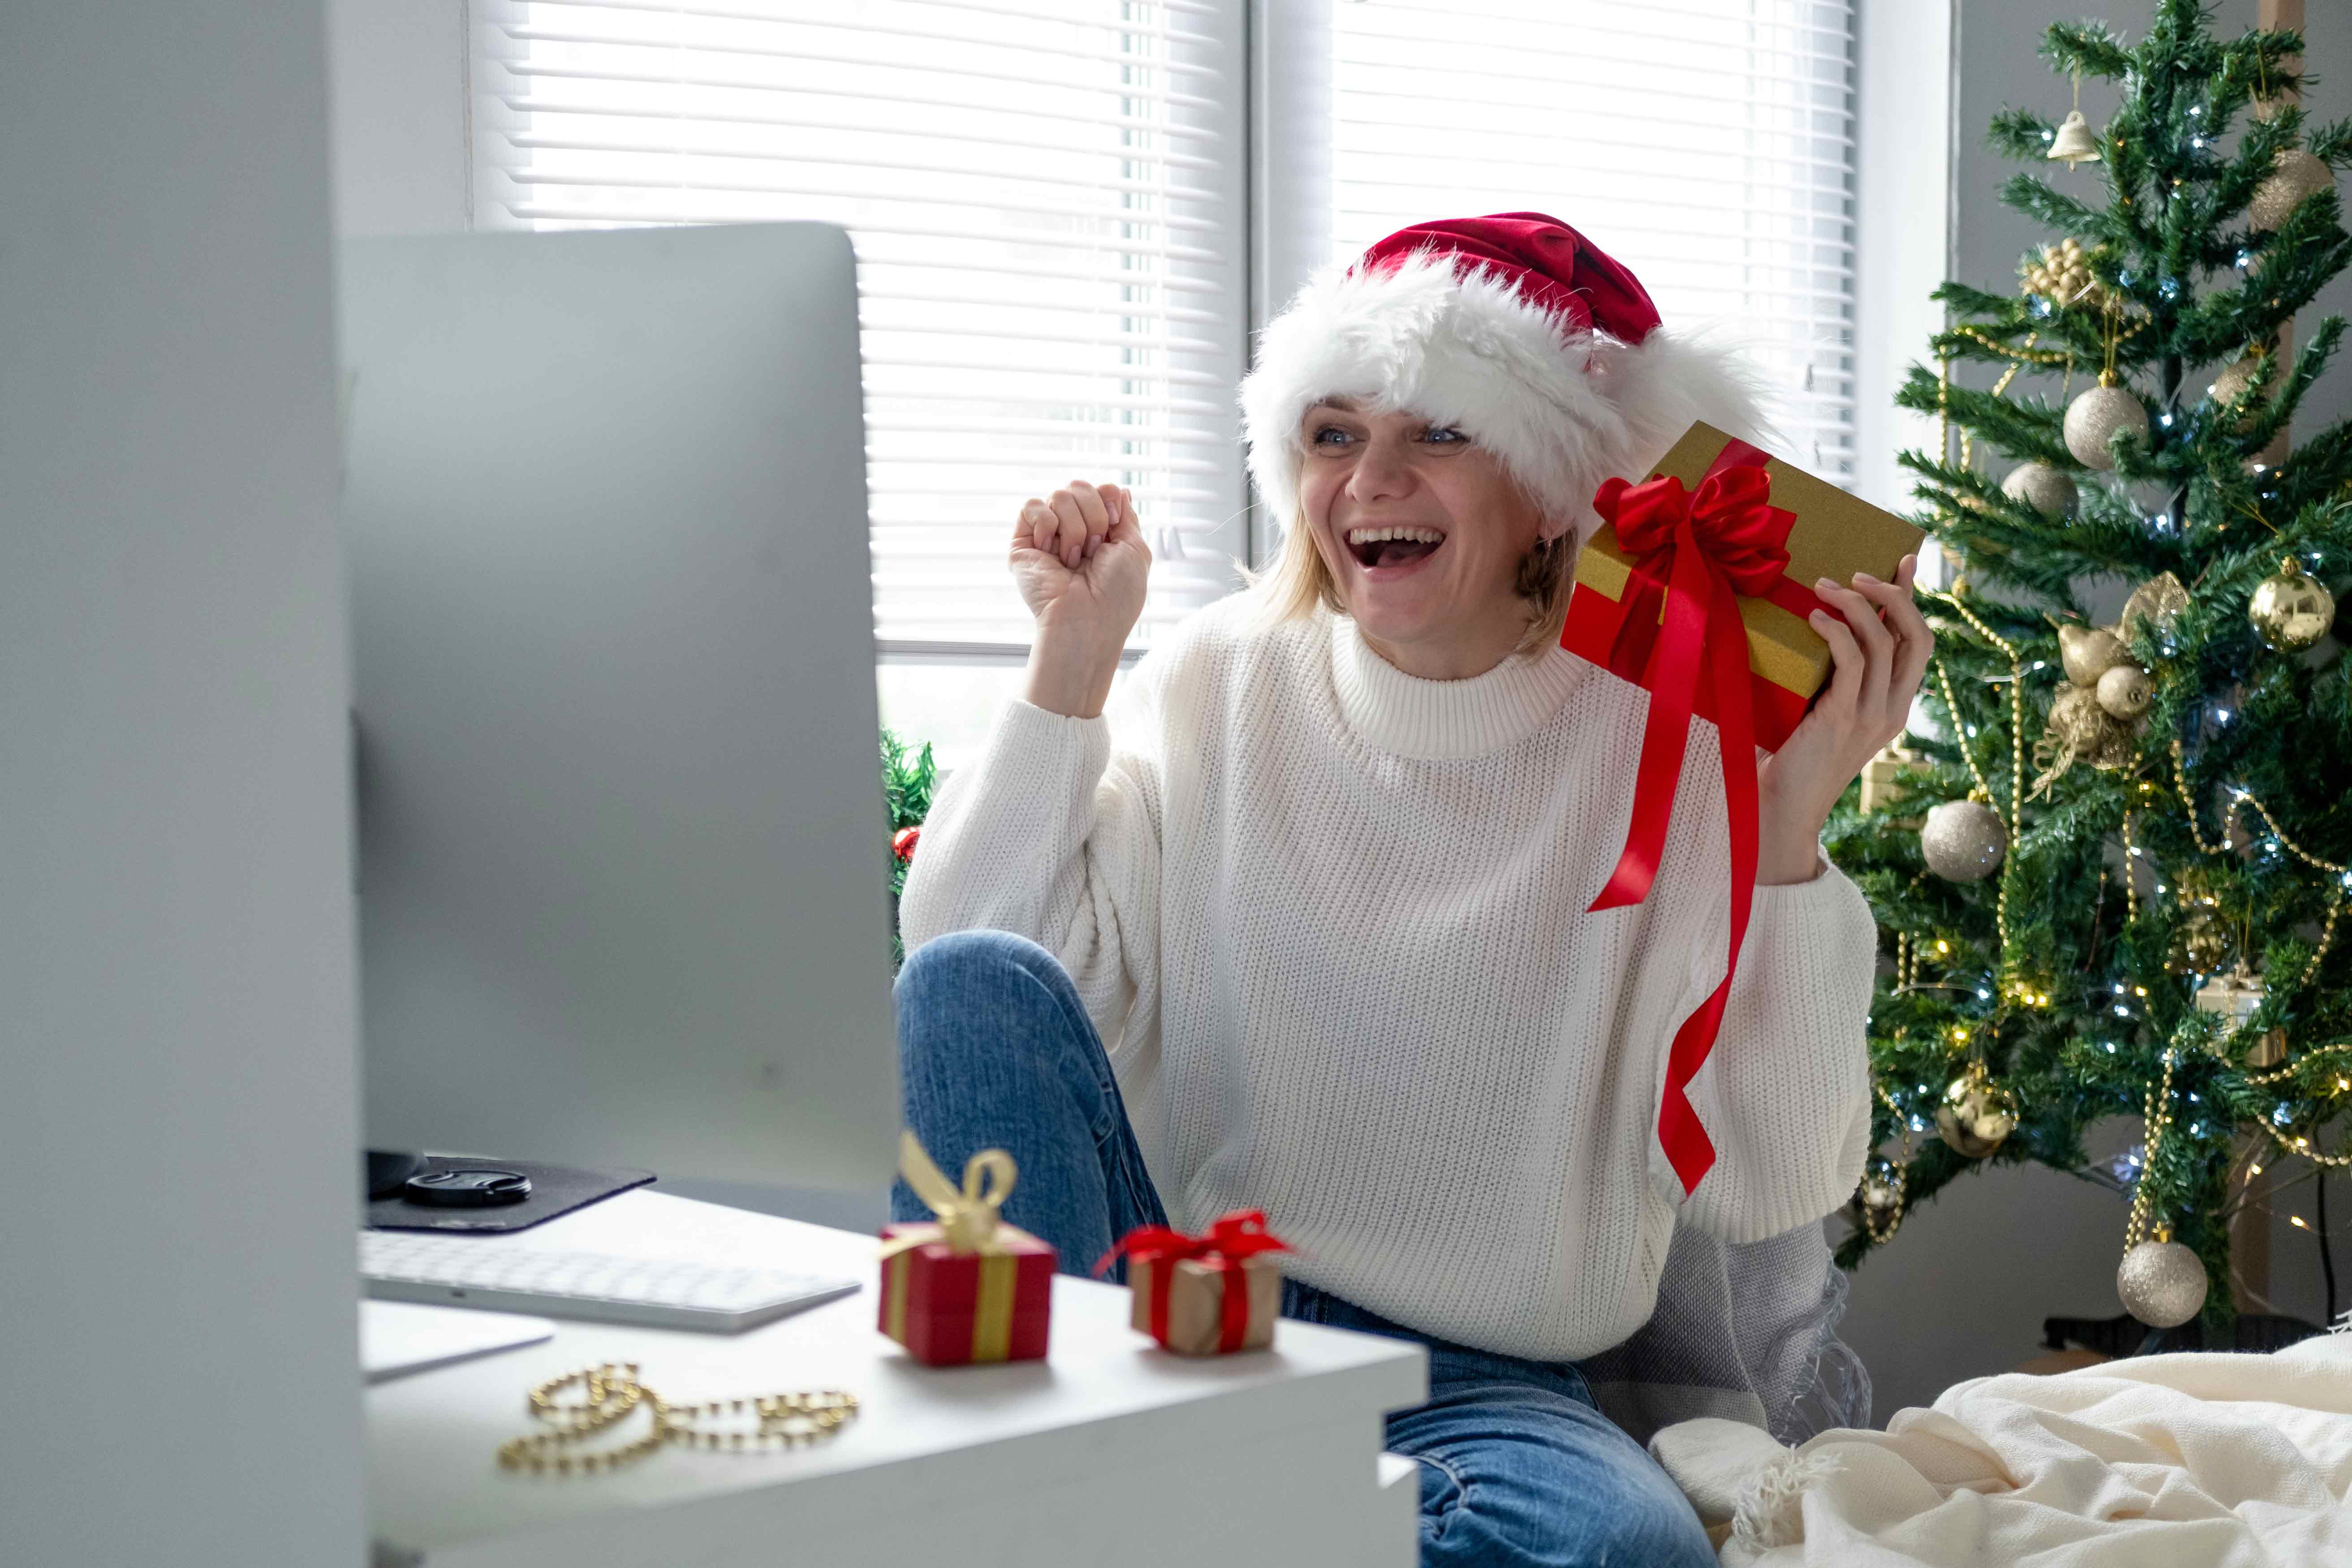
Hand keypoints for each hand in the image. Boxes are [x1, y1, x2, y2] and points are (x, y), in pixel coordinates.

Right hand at [1012, 480, 1151, 718]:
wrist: (1088, 620)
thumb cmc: (1116, 594)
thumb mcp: (1135, 548)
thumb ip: (1126, 515)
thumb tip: (1119, 488)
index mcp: (1100, 531)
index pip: (1101, 488)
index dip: (1109, 500)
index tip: (1113, 527)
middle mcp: (1073, 530)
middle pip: (1080, 486)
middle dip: (1094, 516)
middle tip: (1093, 550)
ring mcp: (1047, 536)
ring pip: (1059, 494)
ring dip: (1074, 529)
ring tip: (1072, 560)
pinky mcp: (1023, 543)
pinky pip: (1031, 505)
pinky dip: (1046, 524)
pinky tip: (1051, 552)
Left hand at [1755, 553, 1934, 883]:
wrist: (1778, 807)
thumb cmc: (1788, 755)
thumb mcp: (1818, 708)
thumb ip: (1829, 677)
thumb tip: (1811, 625)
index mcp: (1894, 707)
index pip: (1919, 644)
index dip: (1913, 600)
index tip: (1903, 561)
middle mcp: (1893, 711)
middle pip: (1918, 638)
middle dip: (1894, 596)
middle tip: (1857, 573)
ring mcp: (1872, 717)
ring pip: (1885, 644)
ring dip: (1858, 606)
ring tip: (1825, 587)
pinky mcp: (1843, 720)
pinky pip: (1854, 663)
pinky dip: (1837, 632)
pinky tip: (1815, 618)